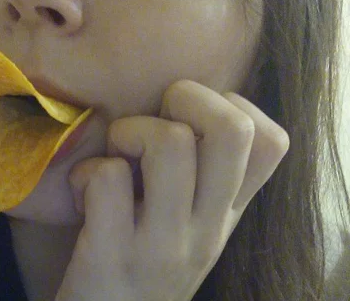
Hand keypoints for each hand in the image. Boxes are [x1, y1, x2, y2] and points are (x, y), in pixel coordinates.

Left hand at [55, 80, 288, 300]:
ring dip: (129, 132)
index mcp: (228, 212)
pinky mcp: (114, 256)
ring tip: (117, 158)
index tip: (189, 119)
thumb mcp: (188, 221)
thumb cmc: (144, 258)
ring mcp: (165, 245)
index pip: (271, 141)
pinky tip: (85, 194)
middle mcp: (209, 228)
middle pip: (232, 129)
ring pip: (168, 142)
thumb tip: (187, 102)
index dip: (230, 106)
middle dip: (186, 97)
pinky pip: (108, 177)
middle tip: (155, 121)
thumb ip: (200, 174)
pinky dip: (86, 172)